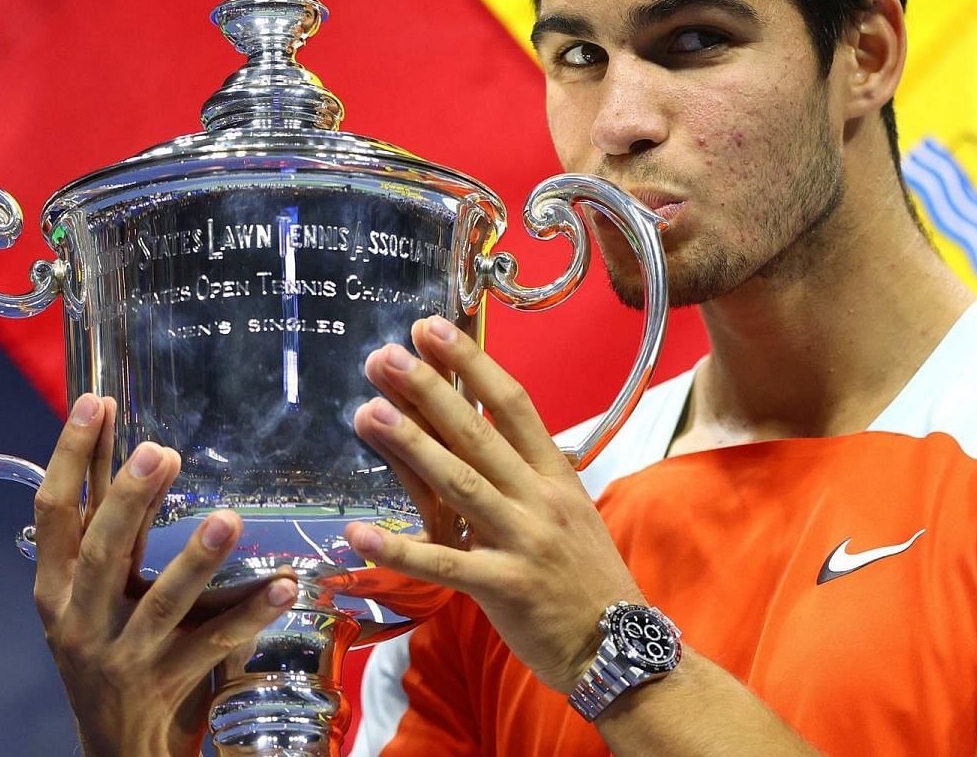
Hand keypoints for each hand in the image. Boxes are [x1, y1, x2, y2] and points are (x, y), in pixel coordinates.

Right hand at [34, 393, 297, 756]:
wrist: (116, 744)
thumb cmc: (110, 648)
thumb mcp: (96, 593)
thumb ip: (116, 531)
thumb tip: (136, 448)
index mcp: (55, 588)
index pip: (53, 512)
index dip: (68, 456)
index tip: (95, 401)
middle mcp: (80, 620)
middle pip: (102, 552)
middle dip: (130, 499)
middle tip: (162, 451)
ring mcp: (124, 655)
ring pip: (162, 602)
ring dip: (196, 558)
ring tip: (228, 518)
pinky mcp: (166, 684)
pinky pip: (215, 643)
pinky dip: (250, 613)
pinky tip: (283, 585)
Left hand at [343, 318, 643, 692]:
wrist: (617, 646)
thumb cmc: (587, 577)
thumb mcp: (571, 511)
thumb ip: (530, 473)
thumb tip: (484, 430)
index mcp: (556, 475)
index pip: (512, 404)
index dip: (471, 363)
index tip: (432, 330)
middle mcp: (540, 500)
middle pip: (478, 434)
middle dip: (429, 390)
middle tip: (384, 356)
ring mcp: (522, 542)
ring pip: (459, 485)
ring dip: (410, 446)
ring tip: (368, 412)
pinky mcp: (502, 587)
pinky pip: (443, 563)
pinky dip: (399, 549)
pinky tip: (359, 534)